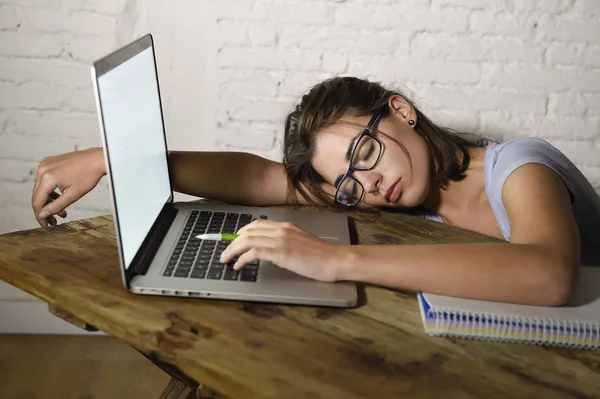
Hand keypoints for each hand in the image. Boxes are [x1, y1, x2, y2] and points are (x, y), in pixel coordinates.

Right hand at [32, 148, 105, 226]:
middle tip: (54, 221)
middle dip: (45, 210)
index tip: (46, 225)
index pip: (37, 201)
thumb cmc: (89, 175)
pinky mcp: (50, 163)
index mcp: (47, 177)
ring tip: (62, 212)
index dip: (40, 216)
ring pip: (41, 188)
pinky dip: (51, 191)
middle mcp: (43, 169)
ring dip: (50, 201)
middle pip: (38, 195)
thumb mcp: (73, 195)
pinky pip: (46, 180)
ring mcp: (45, 165)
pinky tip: (60, 199)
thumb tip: (43, 215)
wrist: (96, 159)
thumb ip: (56, 206)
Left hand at [219, 220, 345, 281]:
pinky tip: (239, 266)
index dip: (242, 232)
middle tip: (225, 253)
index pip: (257, 224)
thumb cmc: (322, 255)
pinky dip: (242, 259)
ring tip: (226, 260)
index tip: (234, 241)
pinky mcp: (281, 252)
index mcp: (286, 226)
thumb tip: (272, 249)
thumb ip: (286, 241)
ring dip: (233, 250)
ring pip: (248, 240)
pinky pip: (254, 252)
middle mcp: (281, 229)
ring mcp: (280, 240)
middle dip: (233, 242)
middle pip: (248, 231)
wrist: (334, 260)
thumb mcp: (301, 243)